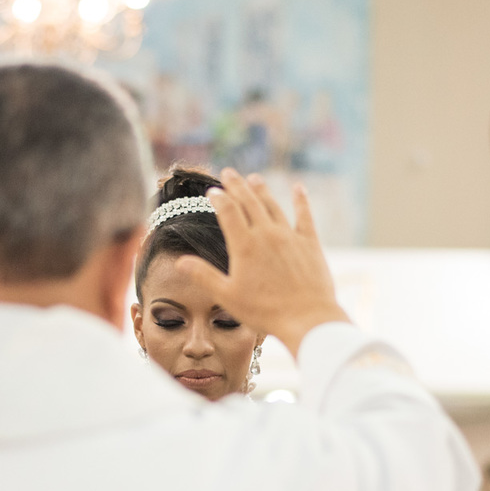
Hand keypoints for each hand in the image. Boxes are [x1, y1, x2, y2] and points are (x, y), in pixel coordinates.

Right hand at [183, 169, 348, 357]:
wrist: (306, 318)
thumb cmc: (264, 311)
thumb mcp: (227, 296)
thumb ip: (203, 276)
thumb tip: (179, 261)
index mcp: (245, 246)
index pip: (228, 212)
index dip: (219, 199)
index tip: (212, 191)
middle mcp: (267, 234)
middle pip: (249, 202)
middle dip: (237, 186)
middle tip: (228, 173)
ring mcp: (290, 237)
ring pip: (273, 205)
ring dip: (262, 190)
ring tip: (253, 178)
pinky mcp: (309, 243)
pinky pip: (304, 216)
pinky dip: (300, 200)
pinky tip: (298, 188)